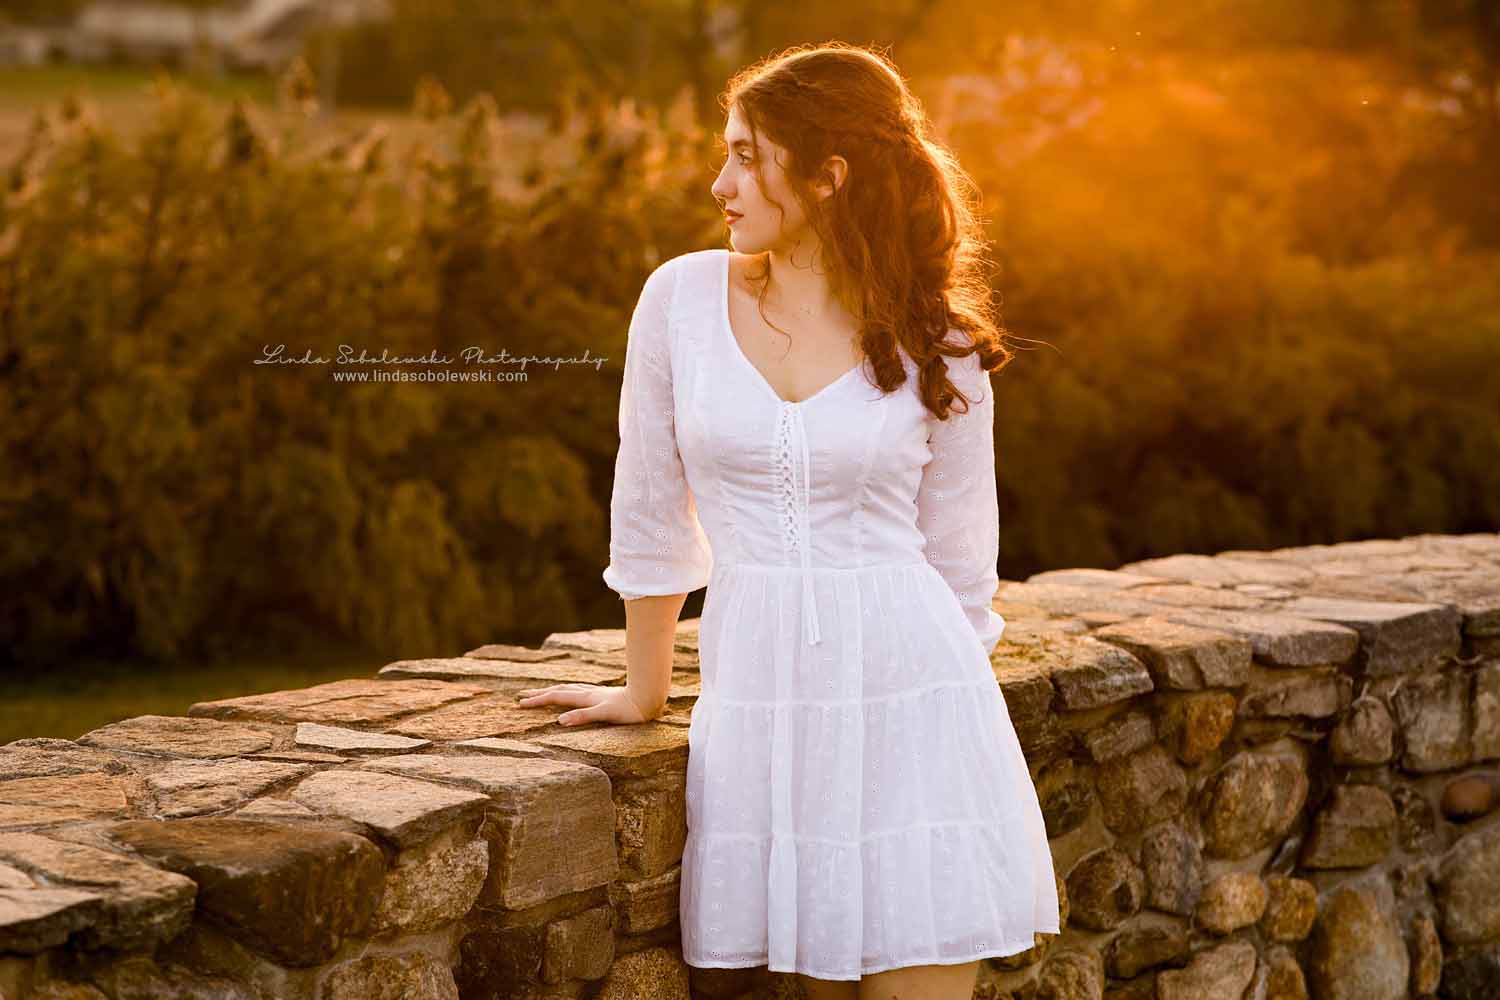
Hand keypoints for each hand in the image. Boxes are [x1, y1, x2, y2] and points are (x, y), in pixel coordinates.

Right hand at [514, 683, 659, 725]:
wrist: (647, 699)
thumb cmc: (628, 711)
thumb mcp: (604, 715)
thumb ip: (582, 716)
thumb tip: (559, 720)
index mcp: (585, 698)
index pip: (556, 698)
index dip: (538, 700)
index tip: (521, 703)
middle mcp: (587, 693)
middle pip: (558, 691)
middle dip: (540, 694)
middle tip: (522, 696)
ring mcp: (594, 693)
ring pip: (568, 689)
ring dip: (552, 691)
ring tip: (542, 693)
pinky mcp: (602, 696)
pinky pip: (578, 692)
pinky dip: (568, 692)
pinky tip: (572, 694)